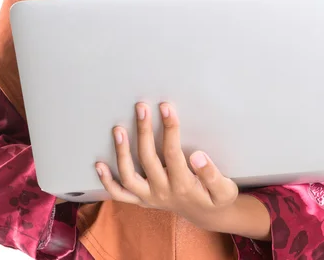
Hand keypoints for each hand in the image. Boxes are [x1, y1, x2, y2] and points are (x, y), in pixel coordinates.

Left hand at [95, 102, 238, 229]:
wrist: (207, 216)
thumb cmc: (216, 197)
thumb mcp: (224, 189)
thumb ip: (211, 174)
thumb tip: (198, 156)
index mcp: (184, 185)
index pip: (173, 153)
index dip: (169, 129)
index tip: (166, 107)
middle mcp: (163, 192)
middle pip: (148, 159)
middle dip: (144, 130)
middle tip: (141, 107)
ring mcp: (149, 197)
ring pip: (129, 177)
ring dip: (121, 152)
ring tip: (118, 129)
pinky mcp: (142, 200)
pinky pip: (120, 194)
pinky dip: (107, 181)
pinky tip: (99, 164)